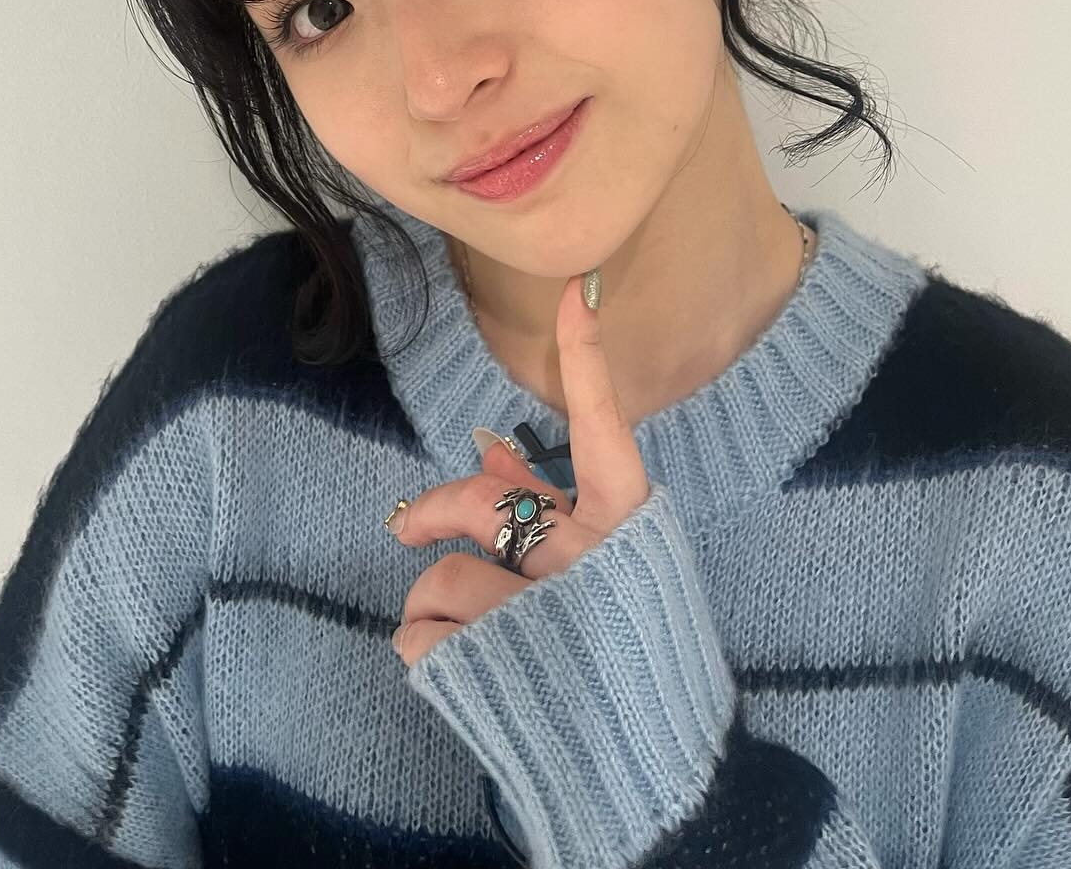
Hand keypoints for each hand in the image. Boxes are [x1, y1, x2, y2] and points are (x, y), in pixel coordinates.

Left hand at [388, 270, 650, 665]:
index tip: (572, 296)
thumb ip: (551, 505)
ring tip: (470, 641)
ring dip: (438, 608)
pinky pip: (422, 638)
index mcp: (629, 527)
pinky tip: (461, 674)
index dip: (586, 362)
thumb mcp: (610, 569)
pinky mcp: (495, 665)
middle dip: (437, 510)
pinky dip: (426, 653)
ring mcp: (544, 612)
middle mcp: (589, 557)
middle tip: (407, 526)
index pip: (604, 429)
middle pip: (485, 502)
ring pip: (445, 579)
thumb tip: (488, 444)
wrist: (664, 774)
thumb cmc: (634, 653)